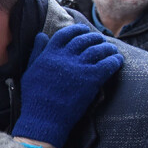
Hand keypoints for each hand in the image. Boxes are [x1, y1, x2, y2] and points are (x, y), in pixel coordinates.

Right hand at [11, 24, 122, 147]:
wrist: (44, 118)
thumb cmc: (34, 98)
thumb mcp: (30, 71)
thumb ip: (37, 52)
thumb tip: (41, 35)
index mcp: (50, 54)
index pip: (66, 34)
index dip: (77, 29)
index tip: (83, 30)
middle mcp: (65, 58)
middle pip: (84, 39)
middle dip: (95, 37)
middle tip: (100, 40)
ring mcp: (79, 68)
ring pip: (99, 49)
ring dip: (107, 47)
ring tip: (111, 49)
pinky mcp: (91, 80)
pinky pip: (108, 64)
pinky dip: (115, 60)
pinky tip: (117, 60)